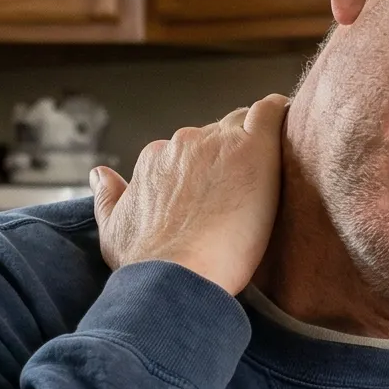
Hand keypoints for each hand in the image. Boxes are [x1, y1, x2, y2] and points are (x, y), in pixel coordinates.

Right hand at [93, 94, 287, 295]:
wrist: (175, 275)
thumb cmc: (146, 265)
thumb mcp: (113, 231)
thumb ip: (106, 198)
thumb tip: (99, 174)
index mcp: (154, 161)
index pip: (187, 150)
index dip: (207, 167)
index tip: (222, 186)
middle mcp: (182, 144)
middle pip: (217, 135)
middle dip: (232, 154)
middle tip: (252, 184)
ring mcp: (217, 143)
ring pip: (244, 124)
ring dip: (257, 138)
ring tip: (278, 161)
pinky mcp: (252, 148)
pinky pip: (270, 113)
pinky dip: (280, 114)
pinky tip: (290, 121)